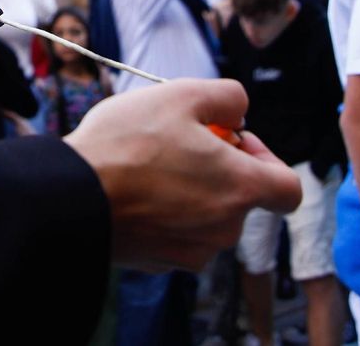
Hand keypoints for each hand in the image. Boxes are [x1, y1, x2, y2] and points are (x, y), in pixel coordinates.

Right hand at [64, 79, 300, 271]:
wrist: (70, 198)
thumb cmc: (127, 145)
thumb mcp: (181, 94)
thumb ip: (228, 97)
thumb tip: (239, 111)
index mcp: (241, 189)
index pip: (288, 188)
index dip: (267, 157)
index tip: (232, 140)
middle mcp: (224, 229)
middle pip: (242, 197)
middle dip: (219, 168)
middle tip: (179, 141)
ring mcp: (192, 251)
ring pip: (209, 217)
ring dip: (192, 191)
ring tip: (150, 164)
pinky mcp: (161, 263)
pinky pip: (178, 234)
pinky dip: (166, 214)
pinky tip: (135, 191)